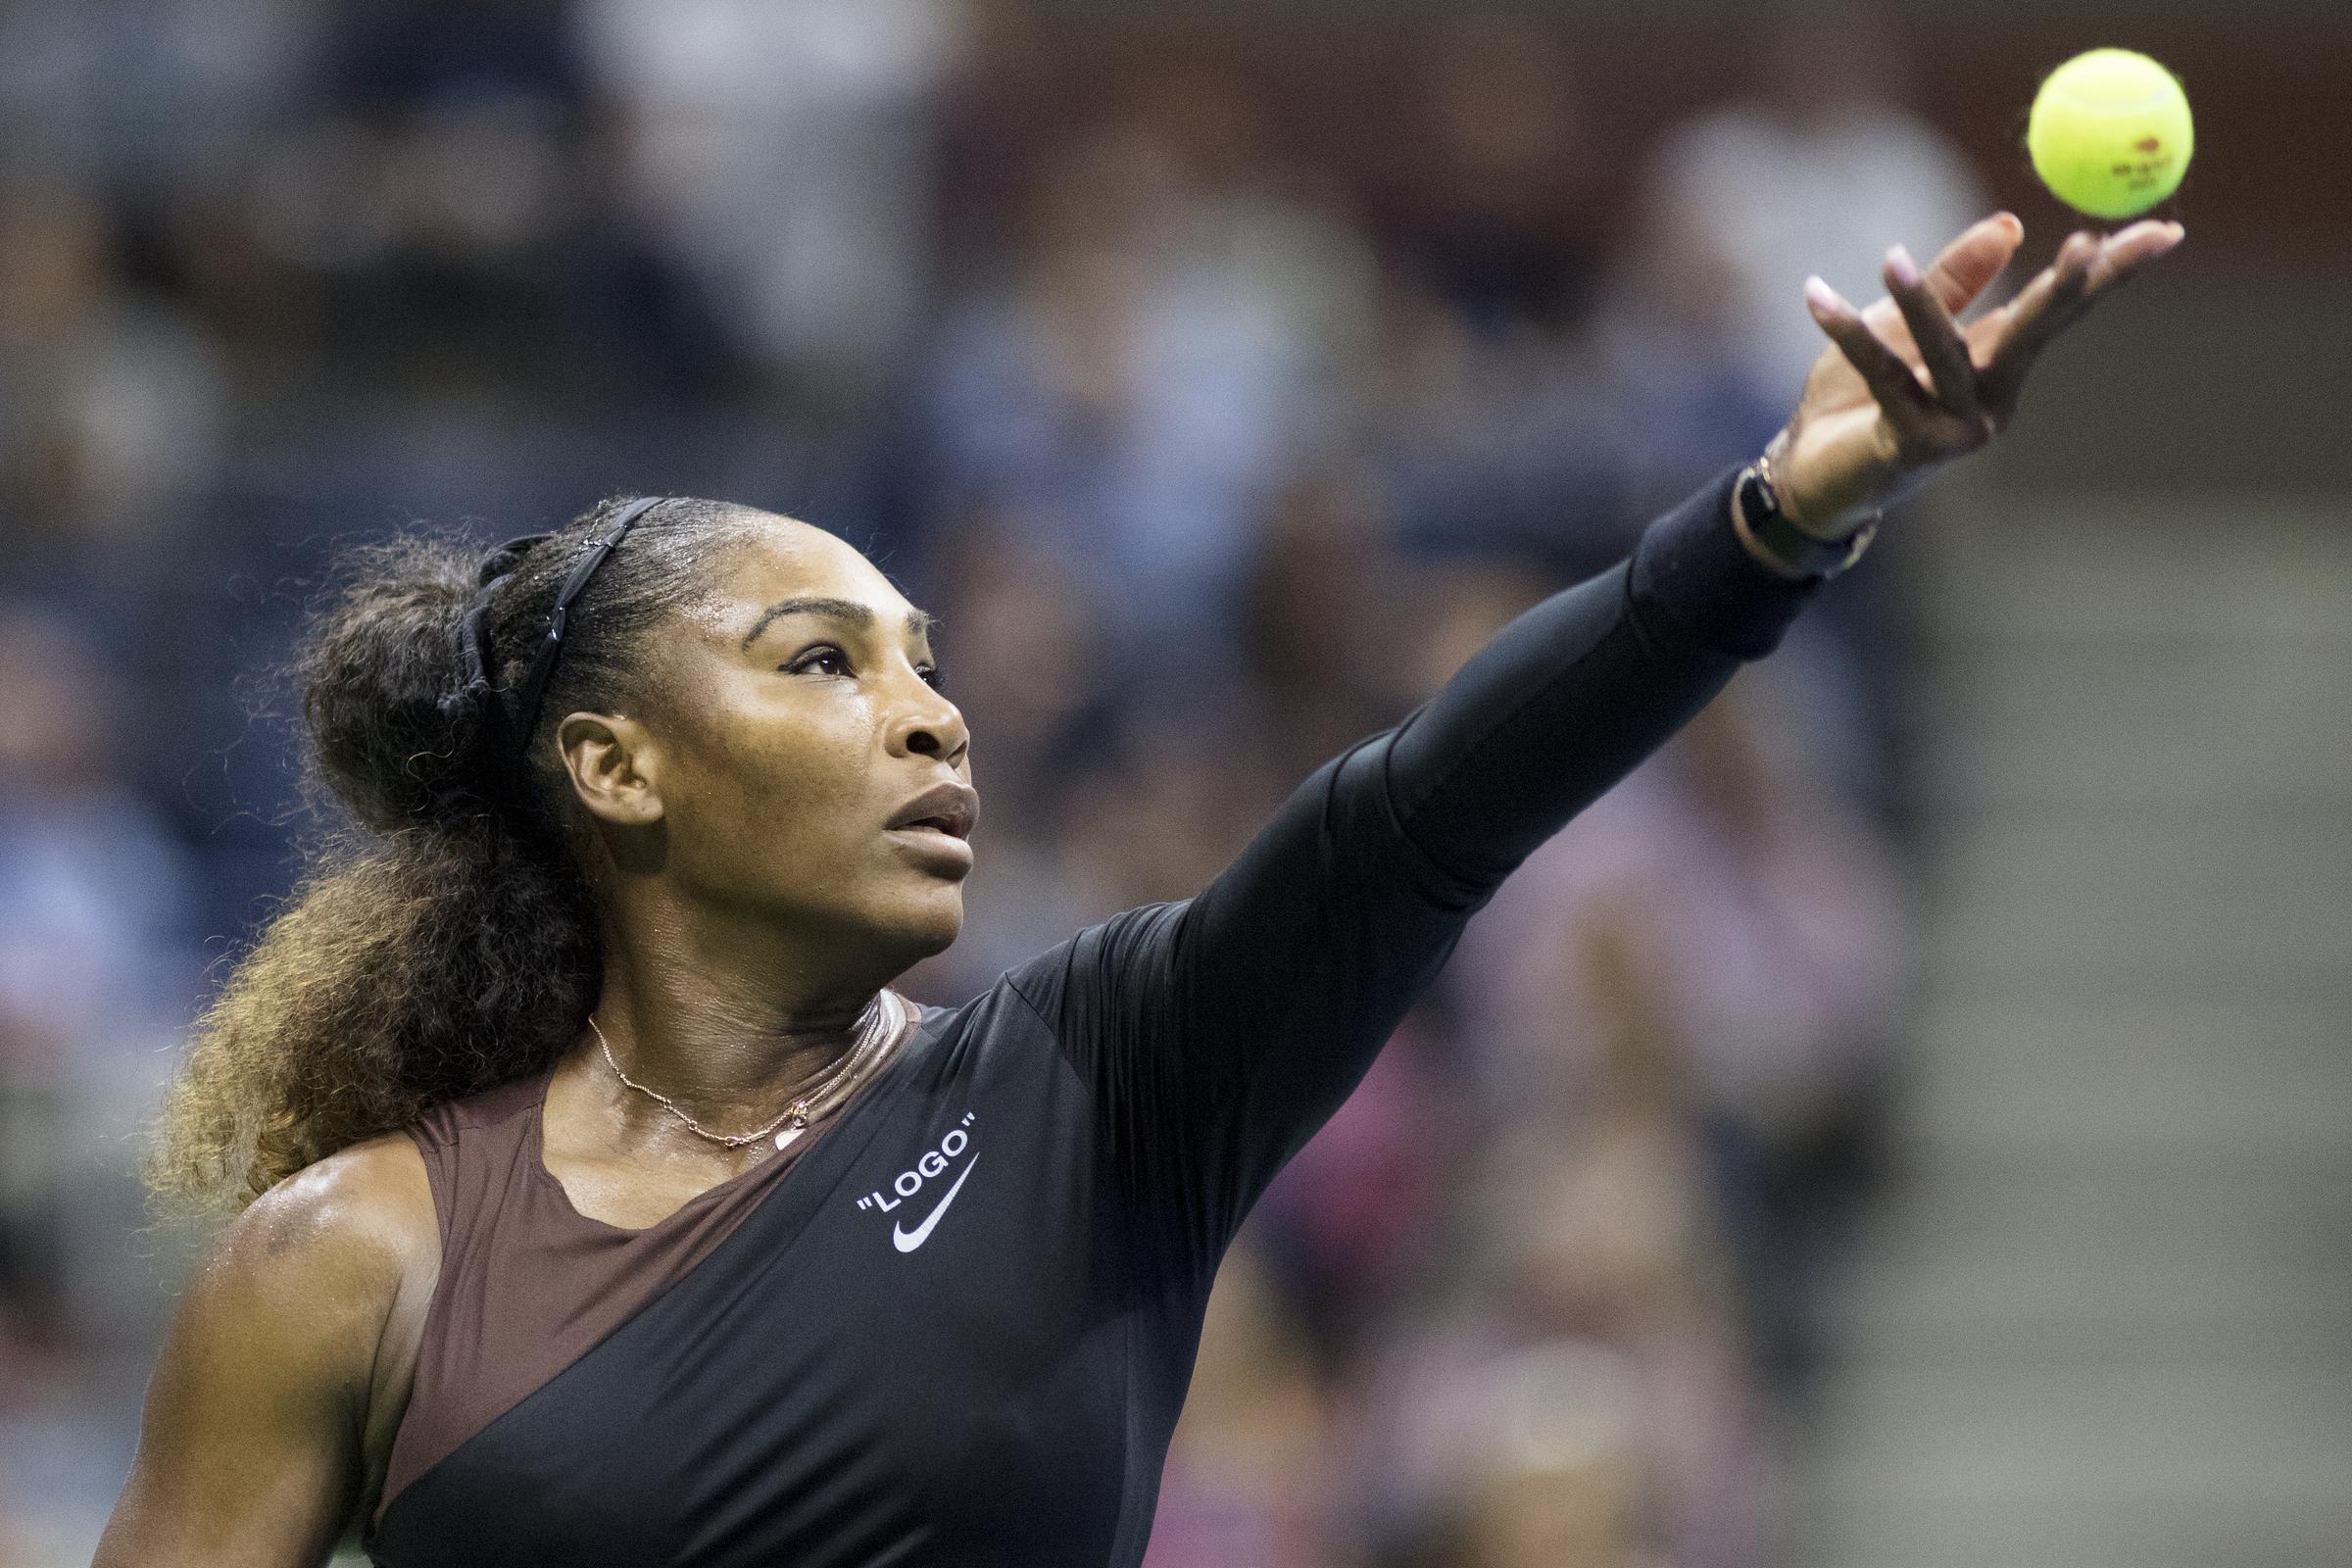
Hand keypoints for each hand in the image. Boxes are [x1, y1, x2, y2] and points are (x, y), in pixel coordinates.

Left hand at [1768, 212, 2185, 537]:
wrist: (1808, 471)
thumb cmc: (1856, 397)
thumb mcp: (1901, 326)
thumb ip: (1951, 283)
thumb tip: (2010, 225)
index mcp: (1999, 363)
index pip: (2060, 309)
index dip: (2110, 273)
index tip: (2166, 231)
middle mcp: (1992, 398)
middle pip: (2037, 333)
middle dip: (2065, 289)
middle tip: (2087, 243)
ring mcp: (1958, 428)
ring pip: (1946, 352)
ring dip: (1919, 304)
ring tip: (1891, 257)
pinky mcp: (1913, 447)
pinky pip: (1881, 376)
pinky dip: (1846, 333)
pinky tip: (1816, 298)